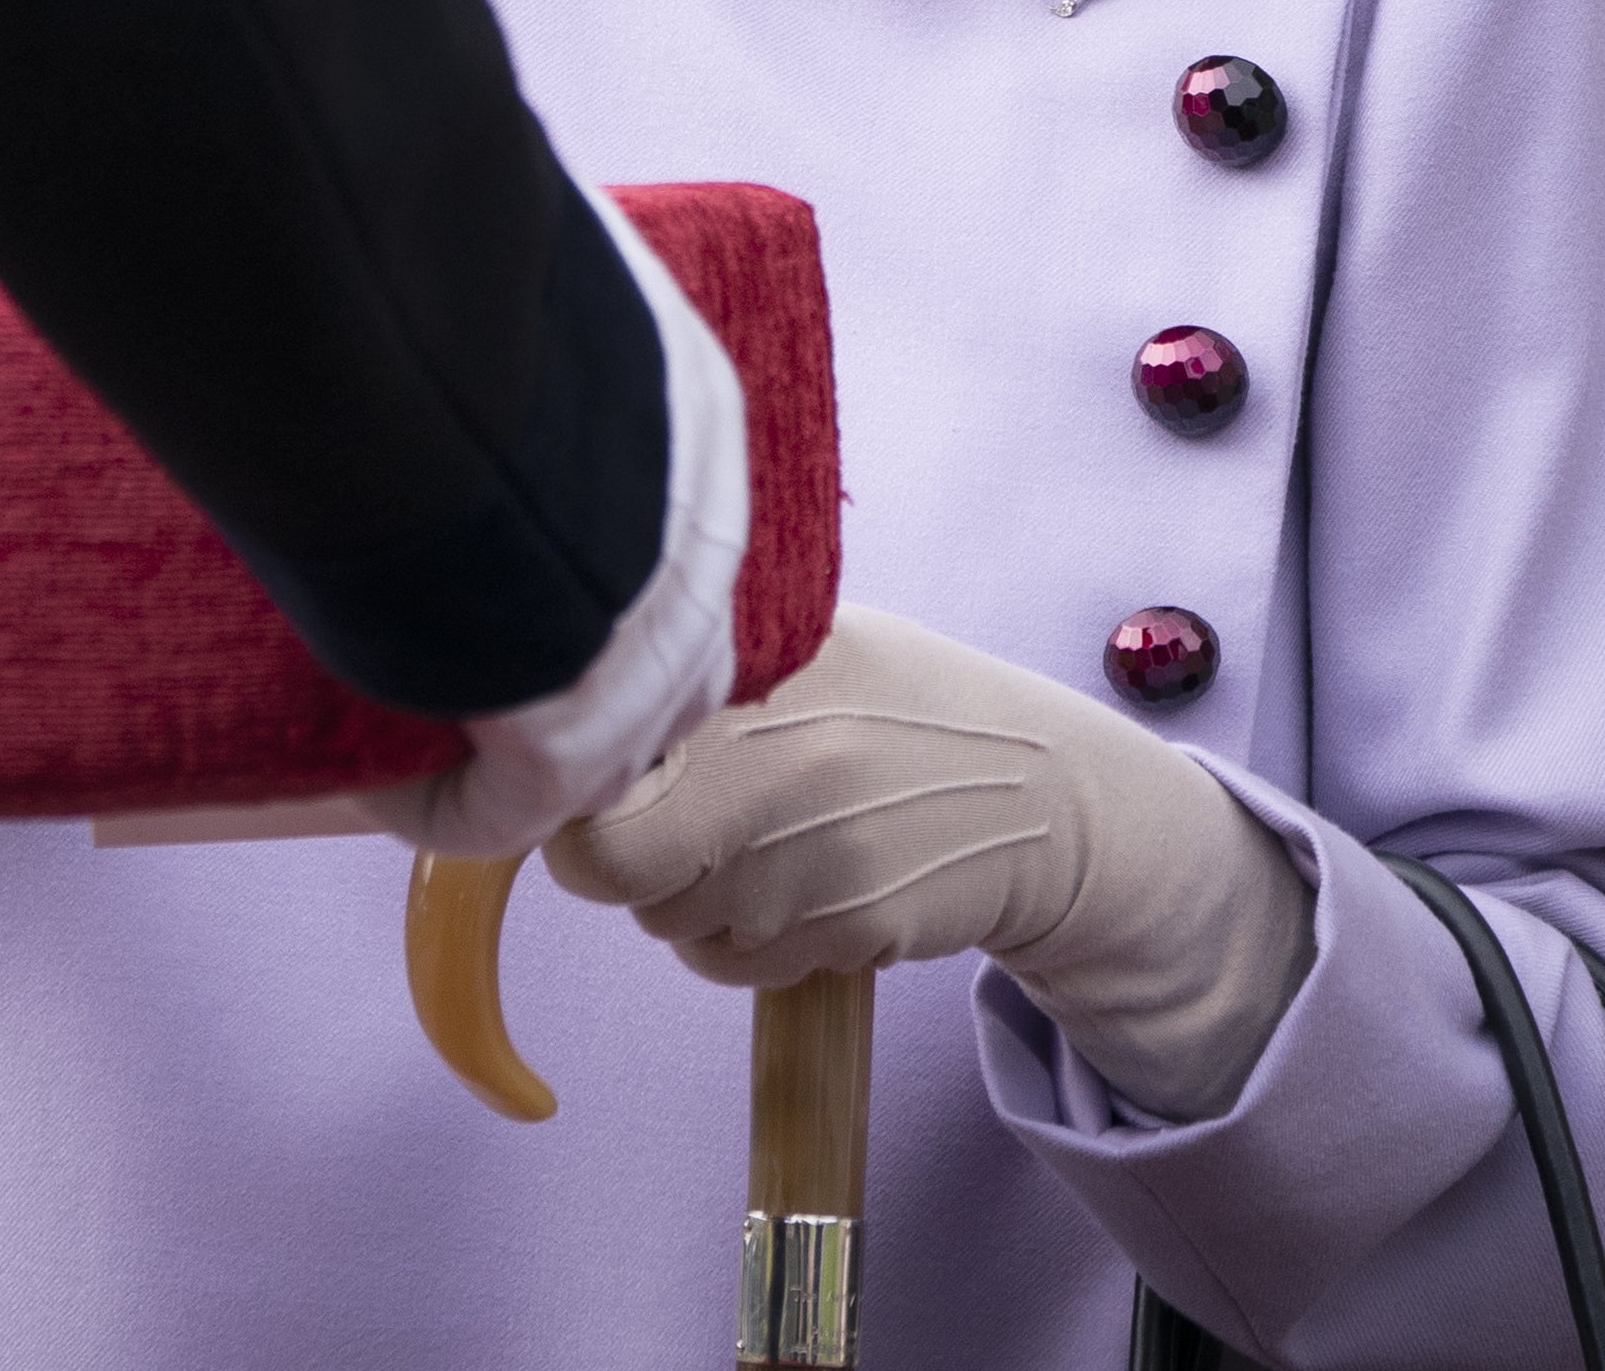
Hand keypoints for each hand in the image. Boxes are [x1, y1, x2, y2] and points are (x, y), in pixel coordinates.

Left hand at [542, 603, 1319, 1120]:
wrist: (1042, 798)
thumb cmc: (903, 706)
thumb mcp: (813, 643)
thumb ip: (698, 671)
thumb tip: (563, 706)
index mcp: (753, 682)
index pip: (588, 779)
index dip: (573, 789)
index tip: (597, 772)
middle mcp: (772, 773)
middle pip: (611, 868)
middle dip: (619, 855)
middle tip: (671, 811)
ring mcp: (806, 867)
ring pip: (668, 923)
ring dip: (689, 895)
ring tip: (763, 831)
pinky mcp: (837, 938)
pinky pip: (733, 961)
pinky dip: (746, 937)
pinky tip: (804, 877)